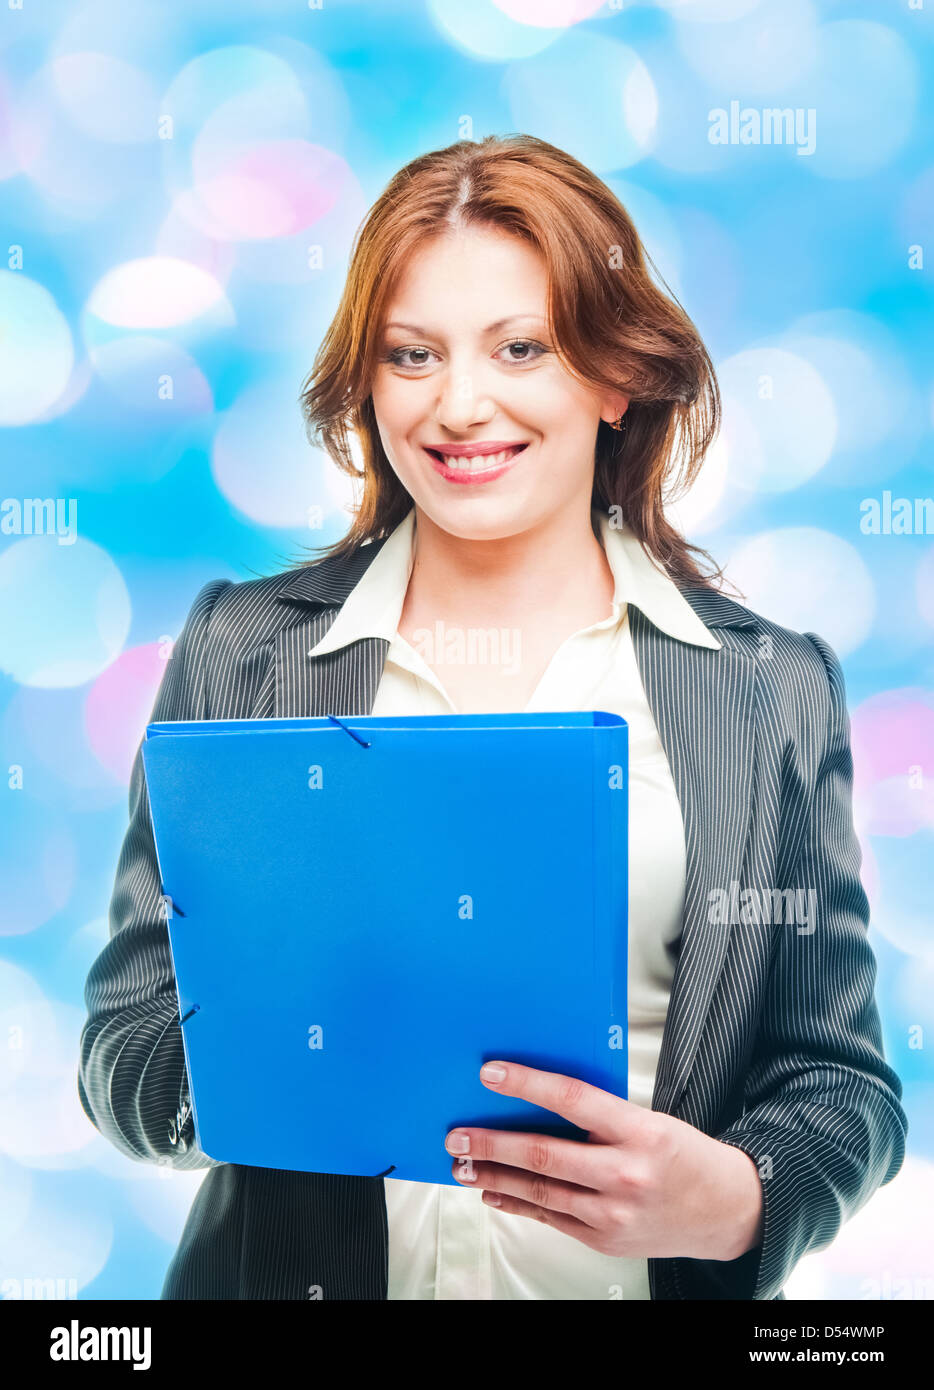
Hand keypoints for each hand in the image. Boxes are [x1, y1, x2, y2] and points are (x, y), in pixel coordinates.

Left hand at [444, 1060, 763, 1261]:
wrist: (724, 1210)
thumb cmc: (684, 1156)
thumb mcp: (650, 1119)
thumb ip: (600, 1114)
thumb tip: (539, 1099)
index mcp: (640, 1132)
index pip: (572, 1099)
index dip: (528, 1084)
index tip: (493, 1075)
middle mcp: (625, 1174)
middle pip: (544, 1154)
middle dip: (493, 1143)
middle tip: (460, 1134)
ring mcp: (613, 1213)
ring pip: (539, 1192)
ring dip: (494, 1176)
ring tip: (464, 1164)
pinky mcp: (603, 1239)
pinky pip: (549, 1218)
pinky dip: (516, 1204)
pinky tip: (493, 1191)